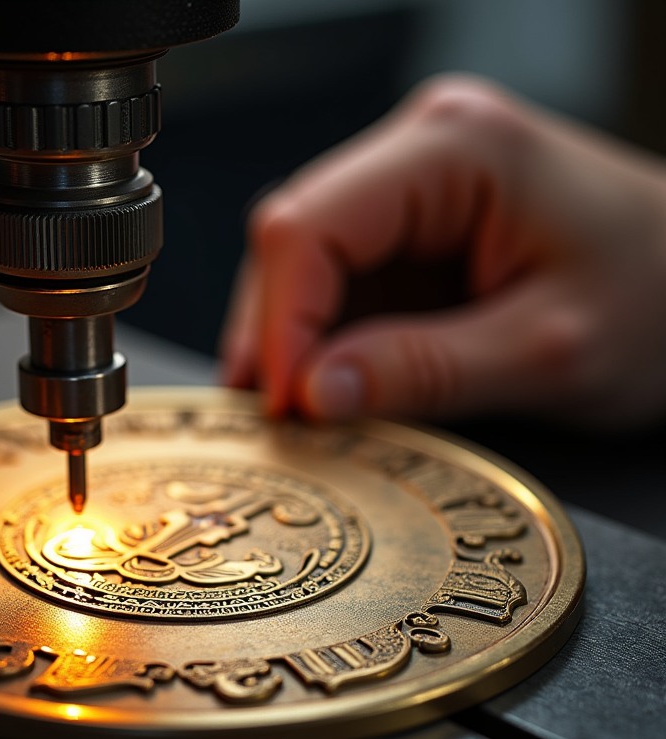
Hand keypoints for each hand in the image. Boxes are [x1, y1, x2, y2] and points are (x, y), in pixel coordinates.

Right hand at [221, 74, 665, 428]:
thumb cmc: (661, 300)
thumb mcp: (548, 351)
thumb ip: (425, 370)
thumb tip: (313, 394)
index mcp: (456, 149)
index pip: (309, 225)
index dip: (279, 321)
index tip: (285, 406)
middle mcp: (422, 150)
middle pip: (293, 239)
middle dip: (278, 336)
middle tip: (281, 422)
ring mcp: (414, 188)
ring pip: (306, 265)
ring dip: (296, 343)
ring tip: (303, 416)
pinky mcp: (414, 230)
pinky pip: (342, 284)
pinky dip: (326, 342)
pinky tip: (332, 388)